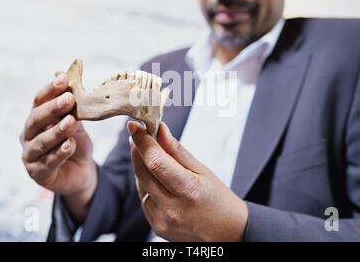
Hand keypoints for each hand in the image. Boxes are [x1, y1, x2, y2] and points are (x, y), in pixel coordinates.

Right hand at [19, 74, 96, 221]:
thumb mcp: (76, 124)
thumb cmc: (75, 142)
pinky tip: (70, 145)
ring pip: (41, 142)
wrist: (82, 171)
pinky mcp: (38, 174)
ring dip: (57, 131)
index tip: (63, 79)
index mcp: (36, 119)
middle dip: (52, 108)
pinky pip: (48, 162)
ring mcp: (30, 155)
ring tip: (71, 122)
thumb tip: (71, 85)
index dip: (50, 90)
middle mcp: (28, 136)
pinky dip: (60, 153)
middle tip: (69, 99)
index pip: (38, 101)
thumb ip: (72, 109)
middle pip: (36, 119)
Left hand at [128, 121, 248, 241]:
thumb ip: (177, 151)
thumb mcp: (202, 170)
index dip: (142, 142)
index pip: (156, 162)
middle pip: (143, 172)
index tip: (135, 126)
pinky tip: (158, 179)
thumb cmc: (217, 197)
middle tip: (139, 134)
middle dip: (138, 150)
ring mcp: (161, 220)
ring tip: (155, 158)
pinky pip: (143, 198)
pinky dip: (146, 184)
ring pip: (141, 184)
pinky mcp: (155, 226)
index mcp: (188, 191)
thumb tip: (159, 129)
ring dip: (142, 166)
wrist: (224, 232)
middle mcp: (172, 209)